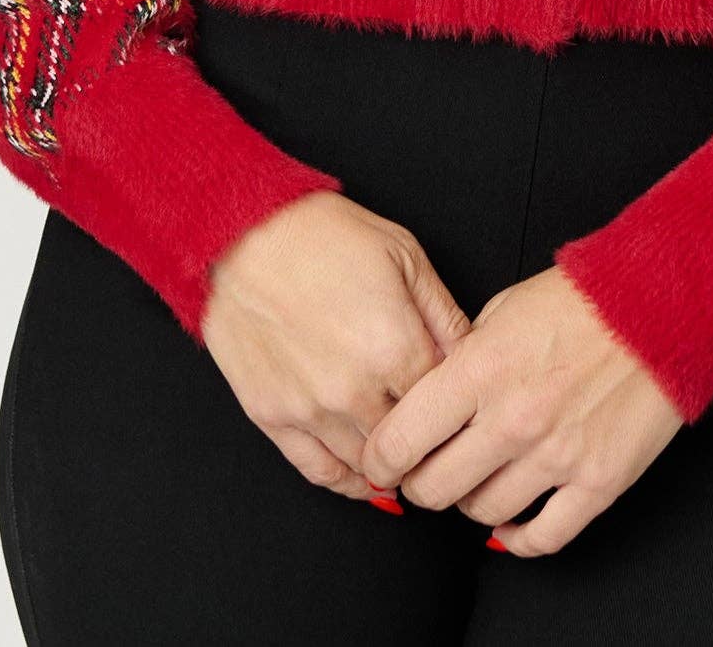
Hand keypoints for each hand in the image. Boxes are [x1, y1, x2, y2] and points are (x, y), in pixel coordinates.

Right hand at [201, 191, 472, 503]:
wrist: (242, 232)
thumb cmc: (322, 234)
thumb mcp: (403, 254)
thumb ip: (443, 313)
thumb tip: (470, 358)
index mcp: (395, 345)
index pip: (445, 408)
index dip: (456, 409)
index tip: (459, 410)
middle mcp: (355, 388)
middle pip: (408, 445)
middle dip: (425, 443)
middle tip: (434, 436)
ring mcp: (310, 408)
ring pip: (366, 467)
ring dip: (387, 465)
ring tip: (401, 454)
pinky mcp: (271, 416)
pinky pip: (317, 471)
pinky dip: (345, 481)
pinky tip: (361, 475)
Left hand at [357, 263, 684, 554]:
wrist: (661, 306)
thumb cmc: (584, 300)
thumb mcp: (502, 310)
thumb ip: (461, 358)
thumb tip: (429, 401)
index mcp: (482, 369)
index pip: (401, 439)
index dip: (381, 458)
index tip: (383, 459)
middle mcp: (514, 418)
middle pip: (434, 488)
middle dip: (421, 484)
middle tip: (426, 472)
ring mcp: (557, 455)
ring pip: (482, 513)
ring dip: (471, 502)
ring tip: (478, 480)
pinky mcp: (599, 482)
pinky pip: (544, 538)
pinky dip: (519, 538)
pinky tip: (513, 520)